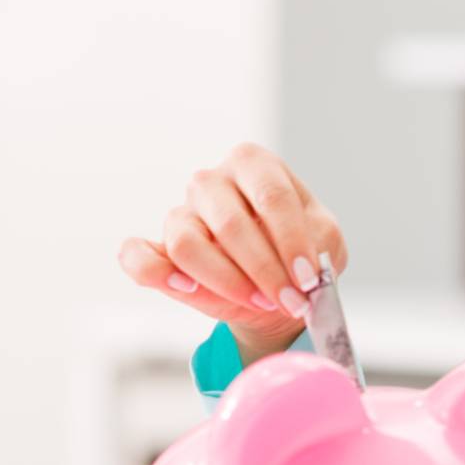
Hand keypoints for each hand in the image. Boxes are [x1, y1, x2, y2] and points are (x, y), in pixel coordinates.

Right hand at [118, 141, 348, 357]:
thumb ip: (318, 244)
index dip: (291, 242)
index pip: (271, 196)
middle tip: (290, 300)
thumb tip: (303, 267)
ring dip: (227, 281)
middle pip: (230, 223)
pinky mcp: (158, 247)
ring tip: (259, 300)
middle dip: (265, 270)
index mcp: (255, 165)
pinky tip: (189, 289)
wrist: (277, 290)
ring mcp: (181, 213)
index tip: (307, 278)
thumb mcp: (326, 243)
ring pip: (187, 244)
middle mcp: (212, 181)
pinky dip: (158, 273)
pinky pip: (138, 257)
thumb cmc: (300, 256)